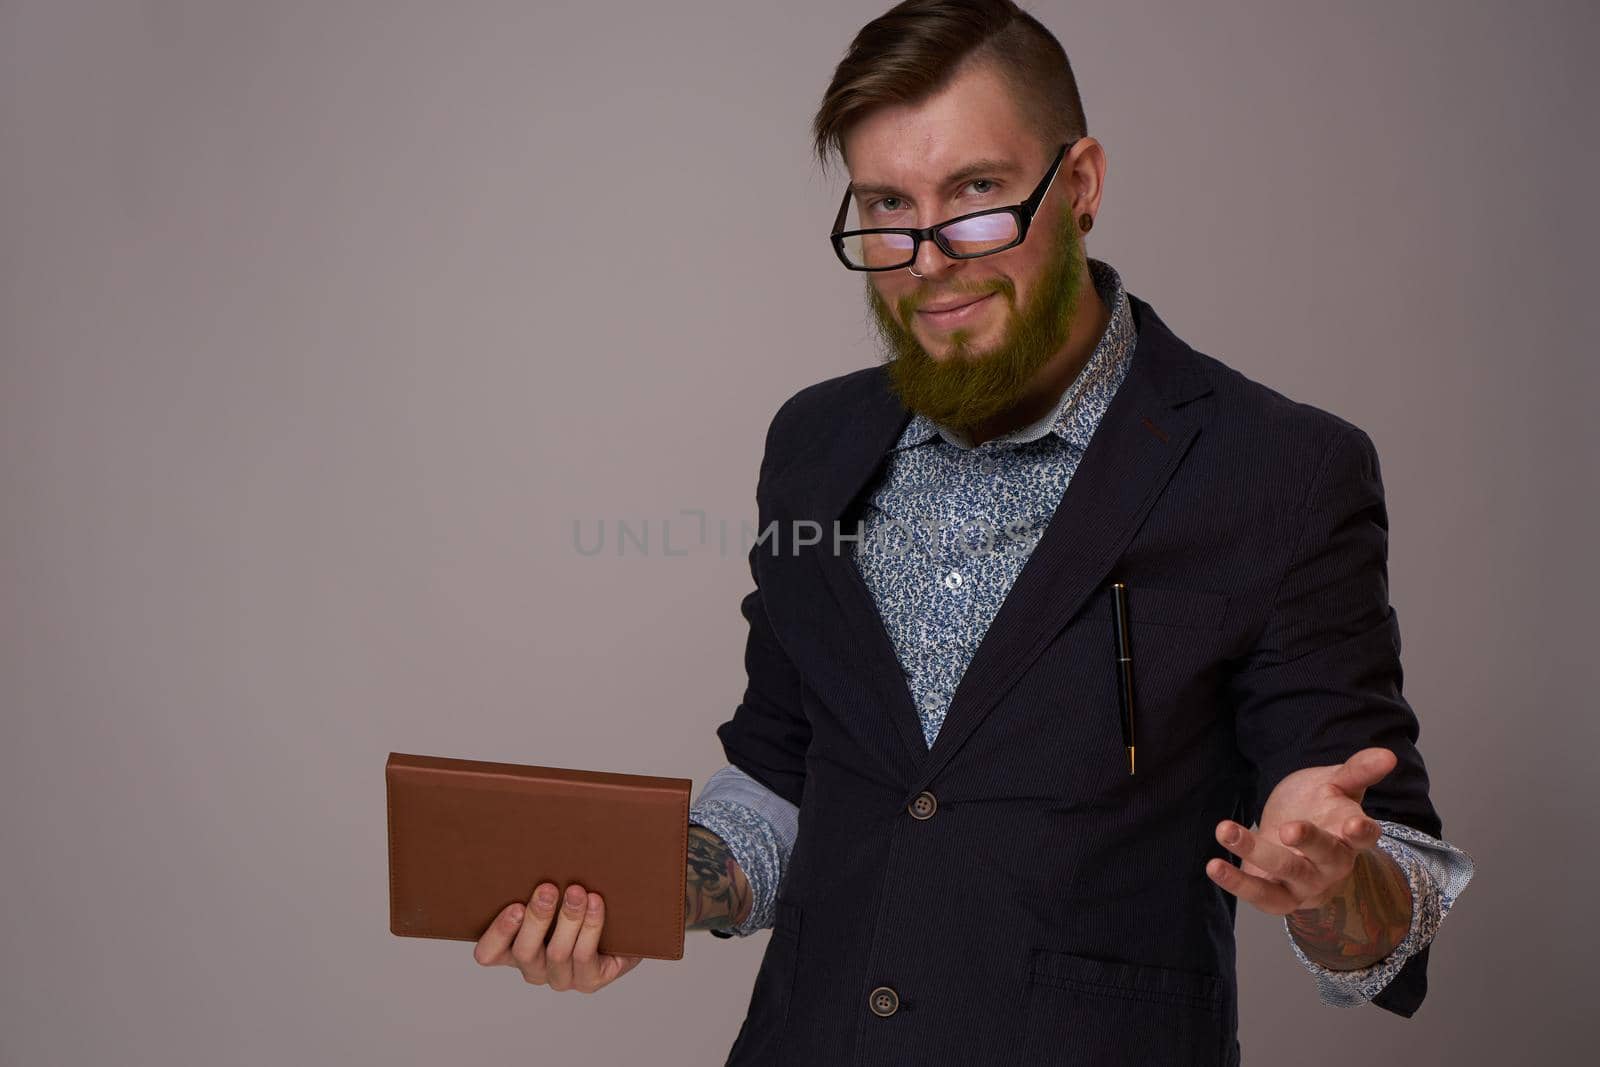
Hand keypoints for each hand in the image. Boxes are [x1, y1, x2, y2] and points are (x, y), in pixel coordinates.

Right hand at [473, 881, 643, 992]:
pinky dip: (591, 926)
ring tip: (576, 891)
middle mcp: (534, 968)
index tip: (515, 905)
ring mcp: (561, 978)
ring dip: (568, 918)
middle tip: (547, 888)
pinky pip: (585, 955)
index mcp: (513, 949)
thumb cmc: (576, 900)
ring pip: (557, 953)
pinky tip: (595, 902)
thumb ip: (535, 879)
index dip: (498, 933)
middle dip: (537, 917)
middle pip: (524, 951)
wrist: (623, 923)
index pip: (488, 953)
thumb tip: (531, 833)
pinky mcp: (589, 981)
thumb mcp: (552, 891)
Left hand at [1206, 747, 1395, 915]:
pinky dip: (1237, 883)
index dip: (1362, 832)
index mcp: (1351, 835)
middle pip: (1328, 857)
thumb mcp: (1337, 784)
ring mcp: (1306, 883)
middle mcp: (1333, 864)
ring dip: (1258, 853)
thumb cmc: (1322, 808)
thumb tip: (1387, 754)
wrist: (1299, 843)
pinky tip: (1213, 866)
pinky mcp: (1279, 896)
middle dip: (1310, 842)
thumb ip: (1357, 771)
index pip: (1364, 837)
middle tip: (1289, 828)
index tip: (1357, 824)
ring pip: (1288, 873)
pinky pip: (1261, 895)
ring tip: (1226, 829)